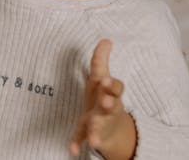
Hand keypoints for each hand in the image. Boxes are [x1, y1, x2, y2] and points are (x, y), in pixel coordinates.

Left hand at [69, 39, 135, 159]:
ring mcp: (100, 123)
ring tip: (94, 140)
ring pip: (99, 126)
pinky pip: (82, 139)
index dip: (113, 84)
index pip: (117, 88)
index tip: (108, 80)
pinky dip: (77, 143)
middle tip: (107, 102)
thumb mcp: (101, 79)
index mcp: (110, 93)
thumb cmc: (103, 97)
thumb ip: (101, 60)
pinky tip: (72, 150)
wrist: (112, 128)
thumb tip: (106, 40)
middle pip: (111, 106)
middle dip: (109, 103)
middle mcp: (108, 109)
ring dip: (96, 131)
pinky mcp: (89, 134)